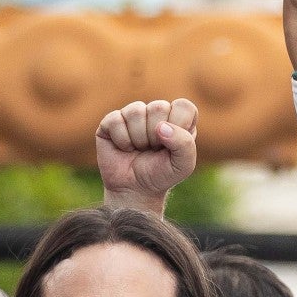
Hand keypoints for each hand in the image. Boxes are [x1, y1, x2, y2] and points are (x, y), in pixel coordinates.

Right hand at [96, 99, 198, 214]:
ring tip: (139, 149)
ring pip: (136, 111)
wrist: (134, 189)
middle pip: (159, 106)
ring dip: (139, 138)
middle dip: (156, 136)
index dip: (178, 125)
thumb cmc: (161, 175)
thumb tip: (161, 127)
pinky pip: (116, 120)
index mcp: (177, 119)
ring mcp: (133, 115)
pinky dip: (122, 140)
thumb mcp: (183, 165)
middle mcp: (156, 112)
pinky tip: (124, 148)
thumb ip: (184, 144)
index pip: (184, 106)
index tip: (172, 145)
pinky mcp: (112, 121)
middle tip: (153, 150)